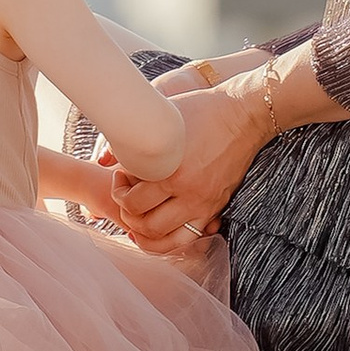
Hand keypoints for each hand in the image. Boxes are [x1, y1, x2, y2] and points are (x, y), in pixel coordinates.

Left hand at [110, 80, 270, 251]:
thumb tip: (104, 158)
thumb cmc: (202, 109)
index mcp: (172, 170)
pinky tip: (160, 230)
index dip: (119, 191)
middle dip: (128, 213)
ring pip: (167, 239)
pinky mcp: (216, 207)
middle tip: (127, 195)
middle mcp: (188, 192)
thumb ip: (133, 138)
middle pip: (146, 224)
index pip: (133, 201)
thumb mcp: (163, 117)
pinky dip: (171, 241)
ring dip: (146, 235)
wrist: (244, 114)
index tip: (120, 175)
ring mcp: (204, 203)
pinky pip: (190, 238)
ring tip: (138, 219)